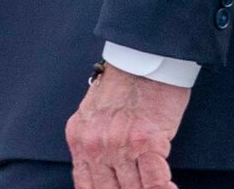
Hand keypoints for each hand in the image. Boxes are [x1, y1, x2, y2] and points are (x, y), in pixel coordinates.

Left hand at [66, 63, 189, 188]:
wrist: (143, 58)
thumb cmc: (124, 83)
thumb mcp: (94, 114)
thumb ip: (95, 143)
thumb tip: (106, 174)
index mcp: (79, 139)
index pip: (86, 187)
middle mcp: (94, 145)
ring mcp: (118, 145)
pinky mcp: (145, 142)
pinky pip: (155, 182)